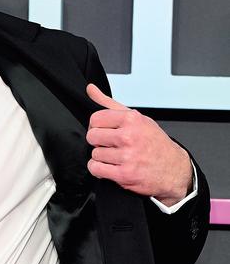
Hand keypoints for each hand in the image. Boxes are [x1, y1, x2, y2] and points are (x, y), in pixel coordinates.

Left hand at [85, 83, 192, 205]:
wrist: (172, 167)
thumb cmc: (154, 142)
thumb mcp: (136, 118)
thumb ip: (109, 104)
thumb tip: (90, 89)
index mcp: (131, 119)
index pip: (95, 118)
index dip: (97, 126)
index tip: (105, 130)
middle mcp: (129, 136)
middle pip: (92, 136)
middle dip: (98, 141)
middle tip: (111, 144)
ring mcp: (126, 156)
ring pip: (94, 154)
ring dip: (101, 157)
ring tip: (115, 156)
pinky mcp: (124, 174)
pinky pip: (96, 169)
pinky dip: (99, 169)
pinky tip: (109, 166)